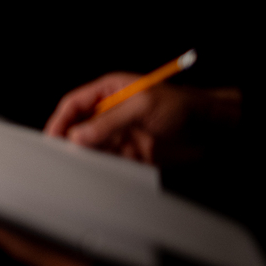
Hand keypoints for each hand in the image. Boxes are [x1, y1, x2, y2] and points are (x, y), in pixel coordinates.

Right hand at [43, 73, 241, 166]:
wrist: (213, 129)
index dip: (60, 120)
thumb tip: (79, 134)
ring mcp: (122, 133)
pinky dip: (103, 170)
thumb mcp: (141, 106)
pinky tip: (100, 174)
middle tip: (63, 155)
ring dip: (86, 157)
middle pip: (80, 127)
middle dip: (70, 141)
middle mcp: (112, 112)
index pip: (75, 104)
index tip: (53, 137)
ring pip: (93, 147)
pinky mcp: (133, 154)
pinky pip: (111, 163)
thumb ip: (108, 121)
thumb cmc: (182, 105)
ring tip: (80, 168)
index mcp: (109, 91)